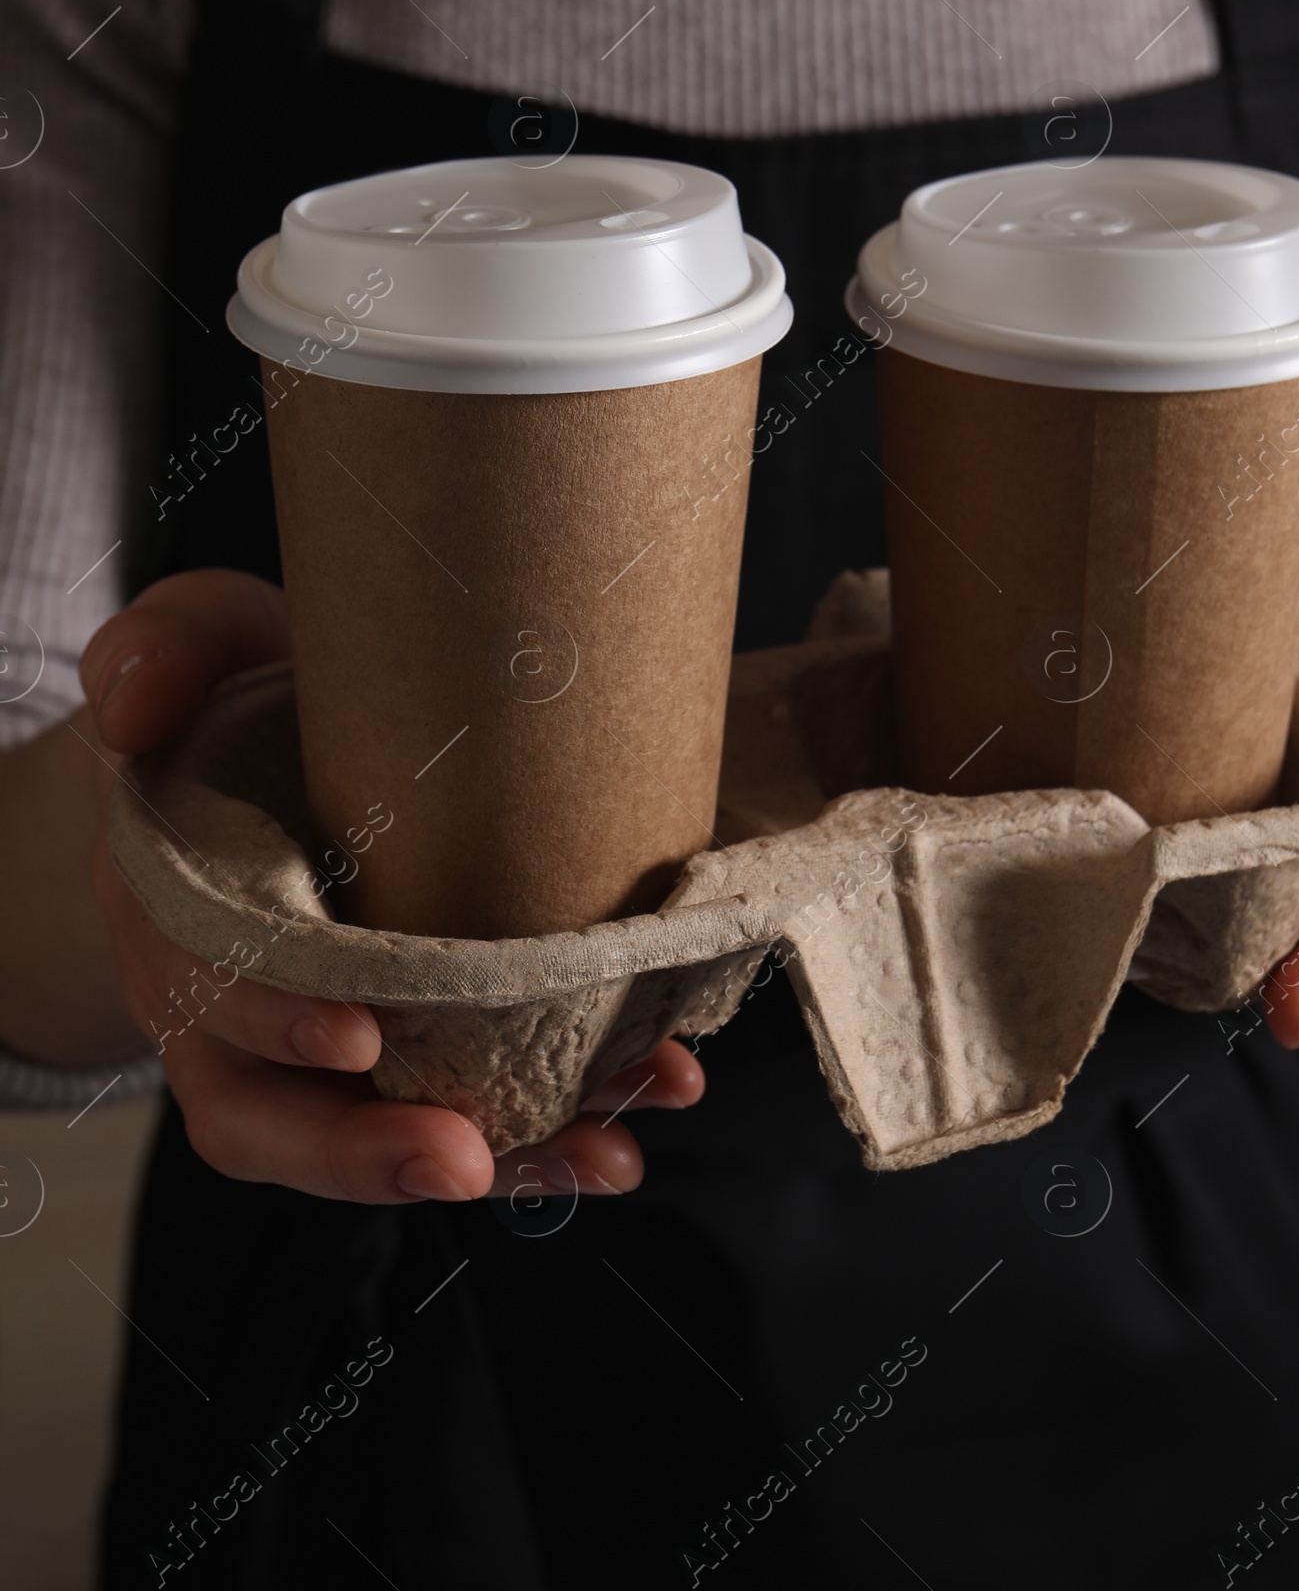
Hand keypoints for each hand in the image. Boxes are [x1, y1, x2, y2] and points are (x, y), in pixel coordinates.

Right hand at [82, 569, 702, 1200]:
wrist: (272, 738)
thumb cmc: (234, 697)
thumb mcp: (193, 644)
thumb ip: (160, 655)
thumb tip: (138, 706)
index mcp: (178, 919)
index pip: (208, 1000)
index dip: (277, 1022)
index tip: (359, 1034)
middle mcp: (237, 1011)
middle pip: (280, 1121)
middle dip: (372, 1152)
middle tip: (469, 1157)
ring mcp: (329, 1043)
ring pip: (390, 1136)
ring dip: (505, 1156)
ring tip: (607, 1155)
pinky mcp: (422, 1042)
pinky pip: (477, 1106)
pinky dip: (561, 1120)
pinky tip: (655, 1085)